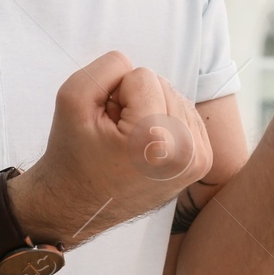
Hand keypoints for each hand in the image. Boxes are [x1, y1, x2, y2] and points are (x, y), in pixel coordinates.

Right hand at [11, 51, 212, 247]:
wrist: (77, 207)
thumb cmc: (72, 156)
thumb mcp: (72, 99)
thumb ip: (106, 68)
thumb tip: (136, 67)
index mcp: (155, 140)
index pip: (142, 75)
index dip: (115, 93)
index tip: (105, 126)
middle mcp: (185, 152)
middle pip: (163, 84)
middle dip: (134, 102)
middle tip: (114, 136)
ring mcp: (197, 159)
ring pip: (175, 96)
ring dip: (149, 111)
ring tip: (128, 143)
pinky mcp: (202, 162)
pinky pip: (184, 114)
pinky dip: (163, 122)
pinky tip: (144, 147)